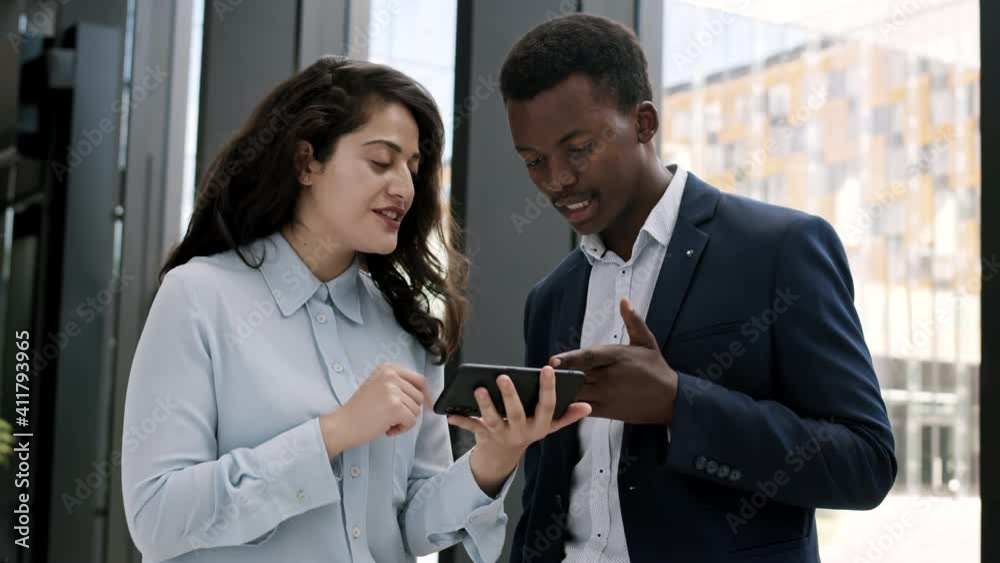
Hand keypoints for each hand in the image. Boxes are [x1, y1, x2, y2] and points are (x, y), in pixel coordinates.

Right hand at [320, 363, 430, 458]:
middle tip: (390, 416)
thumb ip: (400, 386)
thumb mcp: (380, 386)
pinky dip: (402, 428)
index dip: (422, 395)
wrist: (343, 424)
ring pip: (417, 410)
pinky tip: (387, 428)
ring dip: (404, 420)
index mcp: (388, 368)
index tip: (420, 406)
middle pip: (419, 396)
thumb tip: (428, 396)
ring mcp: (393, 390)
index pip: (419, 380)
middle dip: (409, 410)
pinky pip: (412, 421)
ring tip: (386, 421)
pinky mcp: (395, 407)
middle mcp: (391, 375)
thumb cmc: (360, 410)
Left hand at [448, 366, 590, 495]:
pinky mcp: (483, 435)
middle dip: (510, 396)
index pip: (547, 406)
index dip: (548, 388)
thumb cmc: (527, 431)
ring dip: (485, 405)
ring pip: (492, 420)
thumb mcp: (548, 426)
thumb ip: (567, 416)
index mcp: (539, 426)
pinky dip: (461, 421)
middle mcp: (521, 431)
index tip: (547, 369)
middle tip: (503, 376)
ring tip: (479, 388)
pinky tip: (450, 413)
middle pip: (517, 413)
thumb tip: (587, 407)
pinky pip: (471, 428)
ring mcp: (501, 434)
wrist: (502, 457)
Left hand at [550, 298, 678, 423]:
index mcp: (618, 357)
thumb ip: (633, 321)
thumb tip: (624, 300)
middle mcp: (610, 377)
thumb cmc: (656, 368)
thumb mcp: (646, 341)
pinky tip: (557, 402)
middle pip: (579, 376)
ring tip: (542, 387)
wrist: (671, 399)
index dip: (570, 359)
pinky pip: (583, 409)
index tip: (553, 360)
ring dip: (562, 390)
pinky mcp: (607, 411)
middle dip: (560, 375)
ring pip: (578, 393)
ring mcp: (608, 395)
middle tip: (540, 373)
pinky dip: (570, 406)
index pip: (589, 357)